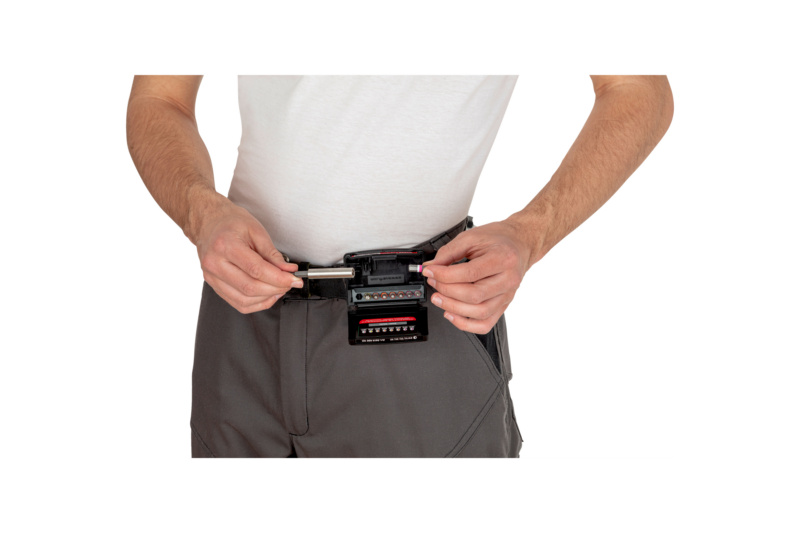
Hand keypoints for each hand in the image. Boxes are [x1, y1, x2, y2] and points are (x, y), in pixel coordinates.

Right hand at [194, 199, 302, 312]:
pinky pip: (238, 303)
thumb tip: (287, 270)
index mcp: (225, 245)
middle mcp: (215, 263)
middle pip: (250, 287)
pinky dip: (256, 303)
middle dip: (276, 288)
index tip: (294, 279)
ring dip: (267, 297)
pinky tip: (267, 295)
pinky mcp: (214, 286)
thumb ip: (272, 253)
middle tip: (290, 282)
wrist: (209, 223)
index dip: (279, 278)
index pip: (256, 270)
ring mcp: (212, 277)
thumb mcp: (255, 230)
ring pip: (244, 300)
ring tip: (279, 287)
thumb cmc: (230, 223)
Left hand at [421, 219, 532, 333]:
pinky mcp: (503, 306)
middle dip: (447, 291)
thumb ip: (449, 252)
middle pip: (474, 296)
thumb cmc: (498, 240)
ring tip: (438, 298)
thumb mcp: (471, 237)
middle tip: (433, 283)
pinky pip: (485, 324)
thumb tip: (430, 267)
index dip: (444, 275)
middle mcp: (508, 280)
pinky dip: (466, 324)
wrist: (519, 244)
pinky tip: (452, 314)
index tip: (430, 271)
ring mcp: (507, 295)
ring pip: (479, 313)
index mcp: (502, 259)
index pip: (470, 274)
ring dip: (453, 308)